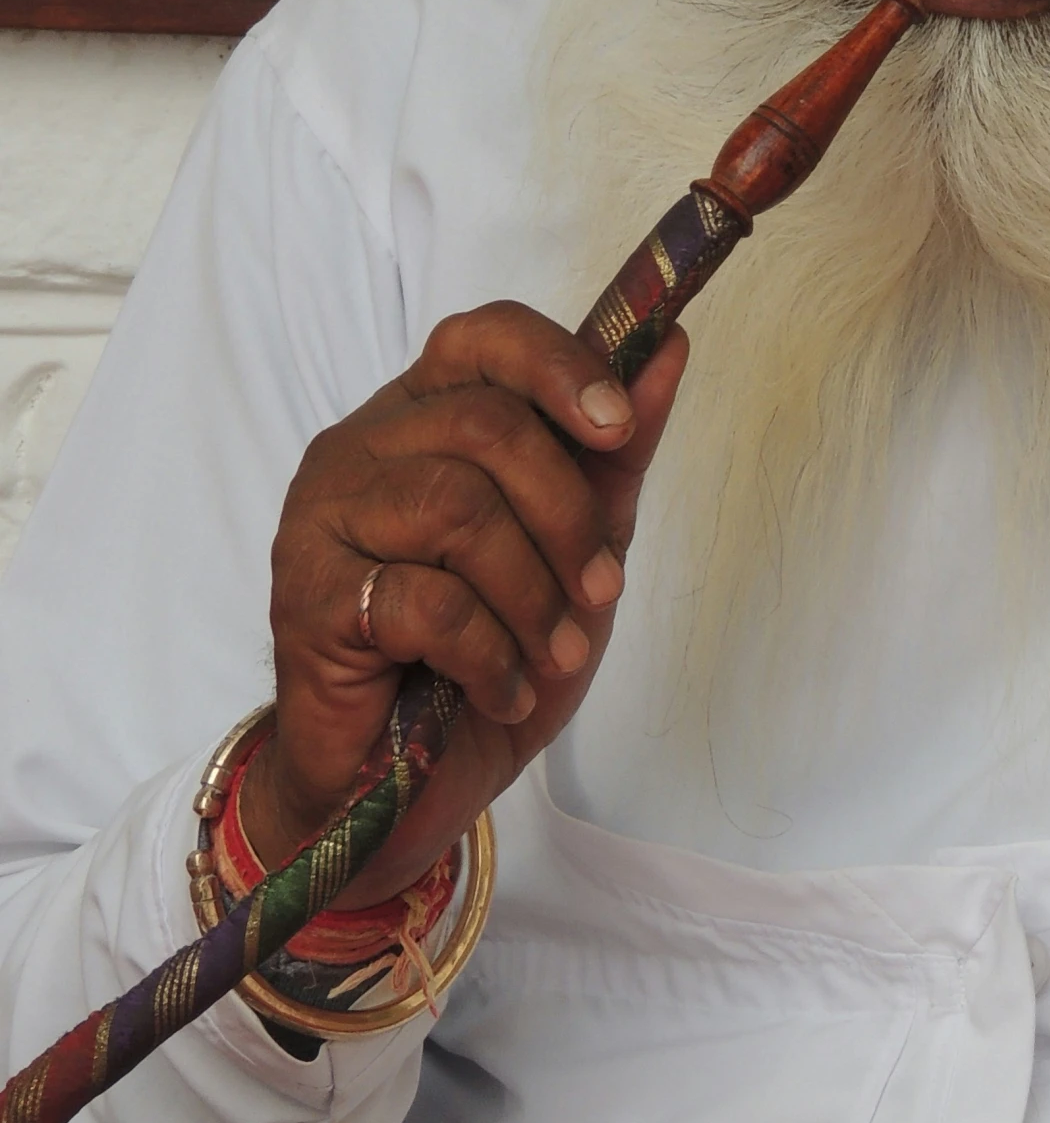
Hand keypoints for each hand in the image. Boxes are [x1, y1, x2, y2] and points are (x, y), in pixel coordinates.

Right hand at [240, 301, 686, 904]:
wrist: (405, 785)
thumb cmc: (490, 652)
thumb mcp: (578, 548)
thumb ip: (616, 453)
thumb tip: (670, 344)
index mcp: (423, 416)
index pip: (484, 337)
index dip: (559, 367)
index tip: (620, 427)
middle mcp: (362, 446)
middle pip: (485, 424)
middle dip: (567, 516)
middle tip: (600, 591)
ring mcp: (323, 516)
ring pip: (456, 508)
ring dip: (532, 594)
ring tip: (549, 653)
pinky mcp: (307, 597)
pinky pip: (423, 600)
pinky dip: (487, 655)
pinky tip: (499, 689)